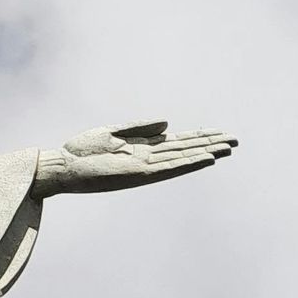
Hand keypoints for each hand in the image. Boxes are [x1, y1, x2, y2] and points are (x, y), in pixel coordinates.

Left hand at [33, 118, 236, 196]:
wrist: (61, 167)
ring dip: (205, 154)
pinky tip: (206, 159)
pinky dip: (189, 163)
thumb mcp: (111, 132)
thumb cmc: (81, 151)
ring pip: (182, 159)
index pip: (177, 142)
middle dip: (209, 145)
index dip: (199, 137)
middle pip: (185, 150)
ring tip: (228, 149)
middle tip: (236, 140)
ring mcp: (145, 167)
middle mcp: (148, 158)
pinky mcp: (138, 174)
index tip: (220, 133)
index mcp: (142, 147)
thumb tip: (168, 123)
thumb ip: (139, 127)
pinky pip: (169, 168)